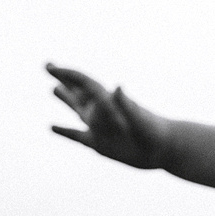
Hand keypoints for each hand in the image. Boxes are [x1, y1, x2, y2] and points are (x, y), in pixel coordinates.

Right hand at [47, 62, 172, 169]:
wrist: (166, 150)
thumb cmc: (155, 133)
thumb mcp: (139, 119)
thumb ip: (126, 104)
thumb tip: (117, 87)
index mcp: (109, 102)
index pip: (84, 82)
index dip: (67, 74)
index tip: (52, 67)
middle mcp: (102, 111)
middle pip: (77, 91)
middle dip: (63, 79)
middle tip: (48, 65)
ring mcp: (100, 127)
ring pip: (77, 110)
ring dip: (65, 99)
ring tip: (53, 89)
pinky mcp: (99, 144)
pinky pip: (76, 136)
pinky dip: (64, 131)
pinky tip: (52, 127)